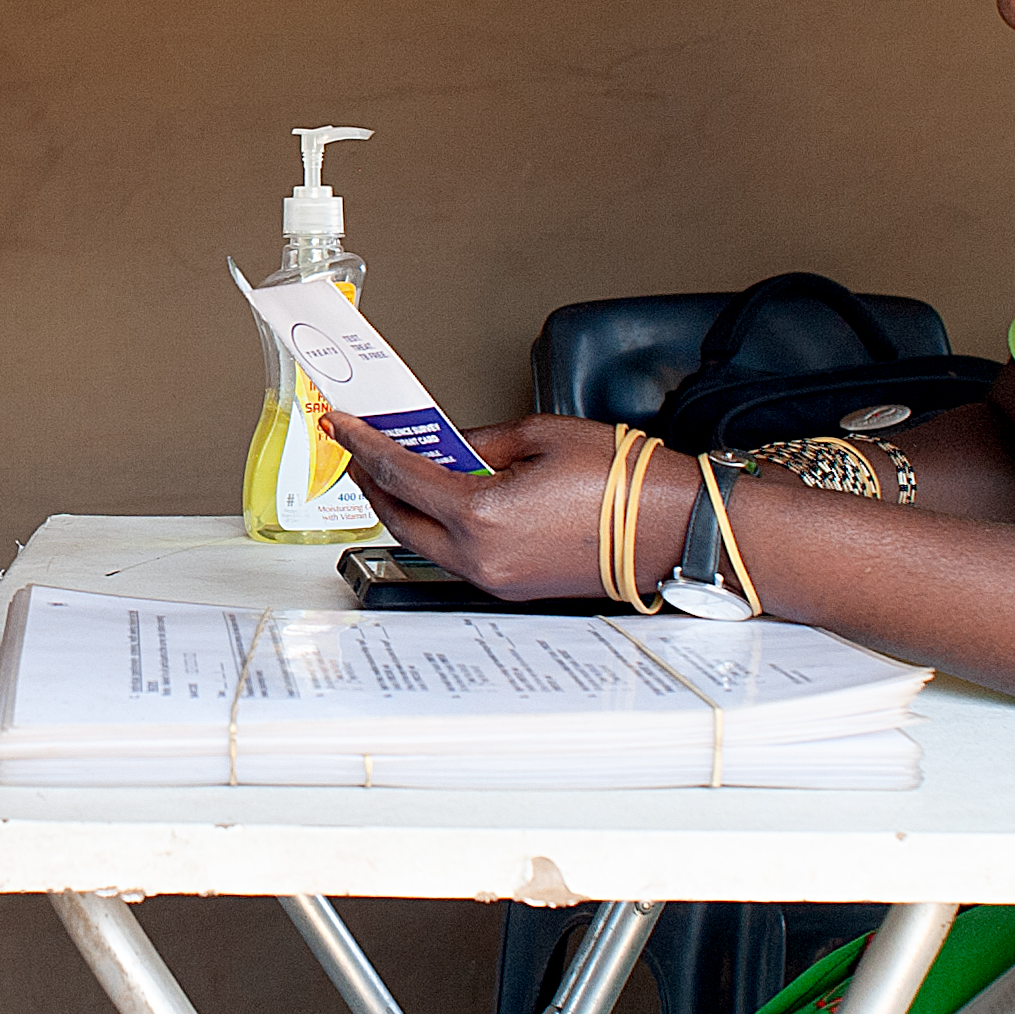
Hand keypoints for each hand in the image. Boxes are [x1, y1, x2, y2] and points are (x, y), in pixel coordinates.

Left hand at [325, 409, 683, 601]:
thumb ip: (479, 441)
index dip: (364, 445)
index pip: (400, 475)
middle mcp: (481, 557)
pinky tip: (443, 499)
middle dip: (372, 480)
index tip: (342, 425)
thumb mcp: (541, 436)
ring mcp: (495, 579)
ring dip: (403, 505)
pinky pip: (456, 554)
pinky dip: (438, 525)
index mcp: (482, 515)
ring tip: (398, 469)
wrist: (672, 528)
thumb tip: (447, 445)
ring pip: (424, 541)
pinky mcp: (512, 588)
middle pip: (399, 517)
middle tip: (359, 448)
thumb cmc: (624, 481)